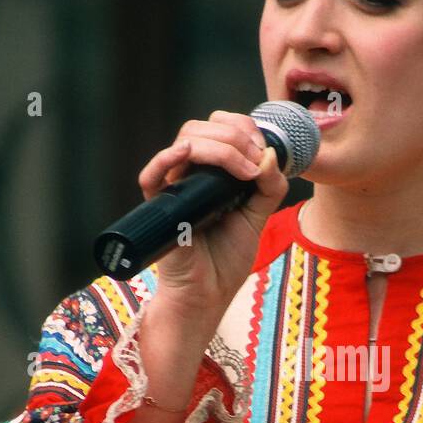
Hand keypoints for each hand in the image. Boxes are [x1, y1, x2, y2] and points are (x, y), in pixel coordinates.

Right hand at [138, 110, 289, 312]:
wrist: (208, 295)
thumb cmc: (227, 259)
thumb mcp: (258, 217)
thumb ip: (270, 186)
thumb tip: (270, 153)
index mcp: (212, 172)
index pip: (219, 129)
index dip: (242, 128)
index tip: (262, 148)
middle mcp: (190, 174)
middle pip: (202, 128)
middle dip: (235, 136)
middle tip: (255, 159)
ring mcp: (174, 188)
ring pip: (184, 141)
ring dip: (220, 146)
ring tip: (244, 170)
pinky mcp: (160, 208)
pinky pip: (152, 176)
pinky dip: (166, 158)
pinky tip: (186, 152)